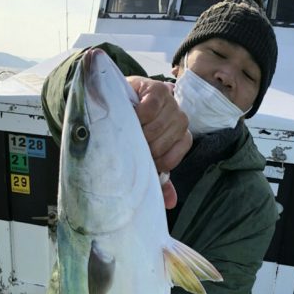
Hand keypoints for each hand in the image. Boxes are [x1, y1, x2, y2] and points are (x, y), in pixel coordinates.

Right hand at [127, 76, 192, 208]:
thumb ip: (157, 178)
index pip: (173, 158)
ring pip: (159, 127)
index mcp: (181, 138)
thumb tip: (170, 203)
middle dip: (144, 147)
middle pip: (165, 143)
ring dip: (140, 131)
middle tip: (129, 144)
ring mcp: (171, 104)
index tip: (139, 159)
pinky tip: (130, 115)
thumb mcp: (143, 156)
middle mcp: (180, 120)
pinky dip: (140, 114)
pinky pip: (152, 108)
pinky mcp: (158, 90)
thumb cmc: (130, 133)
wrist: (112, 103)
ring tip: (127, 130)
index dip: (154, 162)